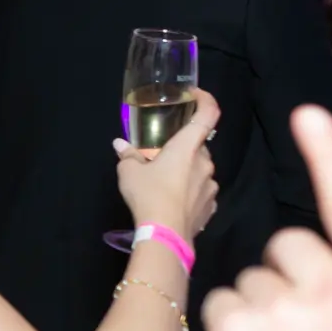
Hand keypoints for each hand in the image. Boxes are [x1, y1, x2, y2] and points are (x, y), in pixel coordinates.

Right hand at [114, 88, 219, 241]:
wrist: (166, 234)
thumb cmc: (149, 194)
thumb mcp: (128, 171)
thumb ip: (128, 155)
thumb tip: (120, 144)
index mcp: (187, 147)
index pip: (208, 115)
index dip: (205, 100)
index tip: (195, 96)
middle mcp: (205, 163)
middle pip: (197, 146)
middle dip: (181, 148)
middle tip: (159, 155)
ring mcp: (210, 186)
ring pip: (199, 170)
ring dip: (185, 171)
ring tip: (163, 182)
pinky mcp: (210, 206)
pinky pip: (201, 191)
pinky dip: (189, 191)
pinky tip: (173, 201)